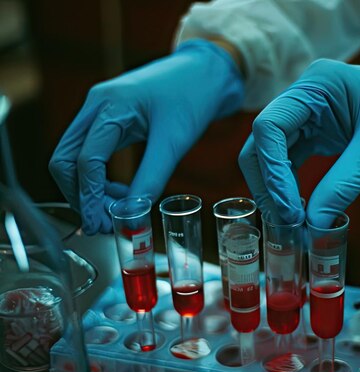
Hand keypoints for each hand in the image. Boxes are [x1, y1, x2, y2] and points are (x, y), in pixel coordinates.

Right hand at [49, 39, 243, 233]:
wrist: (207, 73)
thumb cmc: (194, 96)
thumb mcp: (174, 142)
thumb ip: (151, 178)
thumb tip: (133, 216)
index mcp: (110, 105)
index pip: (85, 160)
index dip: (90, 197)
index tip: (102, 224)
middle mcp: (96, 105)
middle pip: (66, 159)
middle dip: (81, 195)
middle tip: (102, 224)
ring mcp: (100, 110)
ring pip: (74, 157)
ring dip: (88, 188)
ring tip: (116, 210)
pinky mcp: (110, 118)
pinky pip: (90, 152)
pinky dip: (98, 177)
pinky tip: (119, 193)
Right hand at [238, 59, 359, 226]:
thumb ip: (345, 183)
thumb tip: (313, 224)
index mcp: (318, 84)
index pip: (270, 126)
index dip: (272, 171)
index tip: (288, 208)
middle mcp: (308, 97)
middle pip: (264, 143)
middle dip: (270, 183)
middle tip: (285, 221)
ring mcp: (313, 115)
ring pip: (275, 155)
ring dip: (277, 188)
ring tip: (291, 223)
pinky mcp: (323, 134)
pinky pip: (294, 161)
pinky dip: (292, 186)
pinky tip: (301, 210)